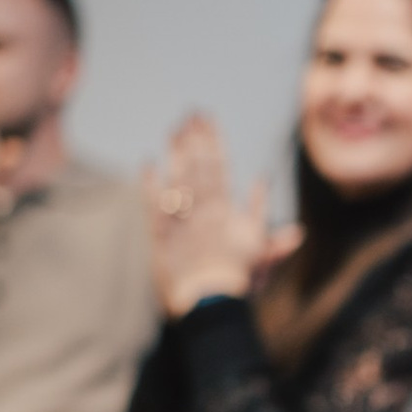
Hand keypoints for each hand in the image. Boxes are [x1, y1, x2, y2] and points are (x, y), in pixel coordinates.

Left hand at [144, 113, 269, 317]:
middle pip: (197, 165)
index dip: (213, 140)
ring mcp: (179, 219)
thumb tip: (264, 179)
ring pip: (176, 177)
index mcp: (225, 207)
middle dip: (194, 137)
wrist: (211, 298)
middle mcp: (201, 207)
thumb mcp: (261, 244)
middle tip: (189, 112)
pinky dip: (150, 183)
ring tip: (173, 129)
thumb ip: (262, 210)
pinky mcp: (161, 234)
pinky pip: (153, 204)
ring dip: (174, 152)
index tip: (209, 119)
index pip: (219, 165)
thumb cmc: (238, 274)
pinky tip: (148, 163)